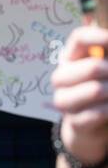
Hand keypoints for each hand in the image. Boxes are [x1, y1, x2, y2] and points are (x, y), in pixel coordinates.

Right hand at [53, 25, 107, 167]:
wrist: (87, 129)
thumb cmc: (99, 93)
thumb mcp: (101, 71)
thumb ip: (104, 56)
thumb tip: (105, 43)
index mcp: (72, 58)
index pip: (80, 38)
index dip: (100, 37)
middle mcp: (63, 76)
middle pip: (91, 66)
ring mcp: (65, 99)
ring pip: (94, 90)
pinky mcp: (73, 122)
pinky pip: (96, 114)